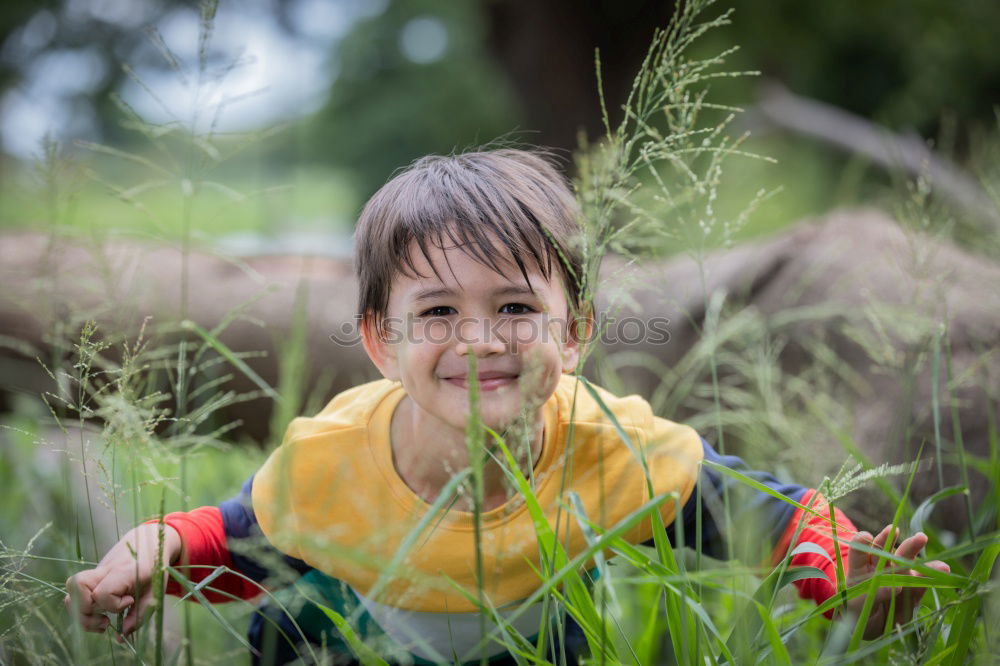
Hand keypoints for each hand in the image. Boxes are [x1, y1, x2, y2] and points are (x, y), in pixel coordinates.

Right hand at [65, 523, 182, 638]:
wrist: (148, 541)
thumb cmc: (154, 567)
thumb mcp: (155, 591)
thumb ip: (139, 615)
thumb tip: (119, 636)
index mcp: (124, 570)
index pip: (103, 592)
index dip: (113, 605)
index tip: (130, 601)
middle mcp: (105, 569)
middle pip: (77, 587)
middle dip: (87, 612)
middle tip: (106, 621)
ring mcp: (95, 571)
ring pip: (71, 590)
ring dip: (80, 613)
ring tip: (101, 622)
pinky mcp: (91, 576)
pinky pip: (75, 593)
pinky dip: (82, 608)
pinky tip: (98, 614)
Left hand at [846, 525, 949, 639]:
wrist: (873, 629)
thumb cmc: (858, 612)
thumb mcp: (857, 606)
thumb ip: (873, 594)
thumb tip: (897, 586)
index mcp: (860, 570)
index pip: (859, 552)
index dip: (861, 542)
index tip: (867, 536)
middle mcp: (879, 570)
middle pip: (885, 551)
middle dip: (892, 540)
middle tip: (899, 531)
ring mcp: (898, 580)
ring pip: (905, 562)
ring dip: (913, 550)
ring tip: (922, 538)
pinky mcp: (912, 593)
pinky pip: (922, 583)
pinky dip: (931, 576)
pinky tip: (943, 568)